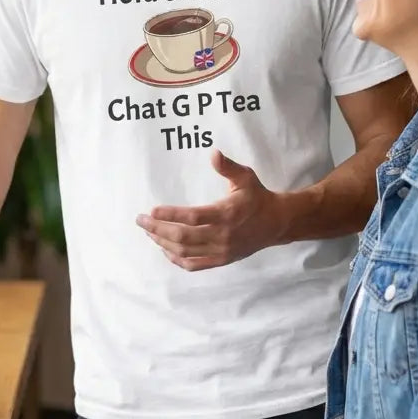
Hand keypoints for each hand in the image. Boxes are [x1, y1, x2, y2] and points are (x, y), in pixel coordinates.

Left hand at [136, 149, 285, 270]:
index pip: (192, 217)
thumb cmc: (257, 197)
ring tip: (149, 232)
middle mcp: (222, 235)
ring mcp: (221, 251)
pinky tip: (165, 249)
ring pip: (185, 252)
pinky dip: (176, 259)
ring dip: (163, 243)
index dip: (170, 215)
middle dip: (158, 230)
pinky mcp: (221, 260)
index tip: (151, 211)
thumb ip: (228, 167)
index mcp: (226, 214)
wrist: (276, 223)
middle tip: (141, 221)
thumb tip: (213, 153)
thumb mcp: (246, 177)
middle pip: (183, 237)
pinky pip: (194, 265)